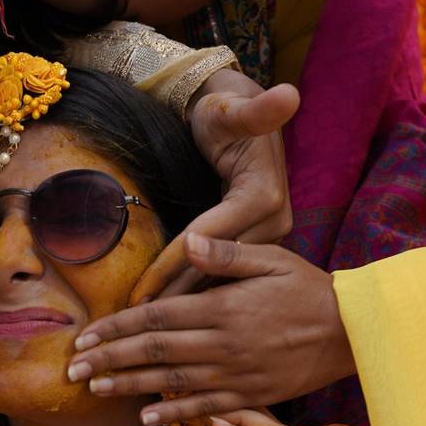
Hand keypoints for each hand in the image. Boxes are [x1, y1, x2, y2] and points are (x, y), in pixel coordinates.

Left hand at [70, 234, 353, 425]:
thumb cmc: (308, 288)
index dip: (116, 327)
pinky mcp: (252, 395)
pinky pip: (205, 407)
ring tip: (95, 390)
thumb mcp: (271, 257)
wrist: (355, 331)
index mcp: (221, 307)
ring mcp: (236, 373)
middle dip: (109, 360)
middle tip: (73, 369)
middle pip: (153, 352)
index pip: (155, 318)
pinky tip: (145, 417)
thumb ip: (225, 253)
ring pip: (172, 382)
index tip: (85, 335)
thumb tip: (188, 239)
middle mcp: (222, 343)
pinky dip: (174, 413)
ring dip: (129, 386)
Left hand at [129, 73, 299, 303]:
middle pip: (215, 265)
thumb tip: (287, 94)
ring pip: (223, 276)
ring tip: (152, 331)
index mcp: (264, 195)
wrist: (243, 115)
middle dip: (176, 294)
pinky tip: (178, 317)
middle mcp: (272, 221)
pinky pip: (229, 276)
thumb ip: (256, 111)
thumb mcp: (235, 111)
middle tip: (139, 324)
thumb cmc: (226, 112)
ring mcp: (269, 236)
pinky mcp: (263, 246)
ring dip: (187, 301)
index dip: (172, 264)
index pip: (208, 238)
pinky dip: (201, 293)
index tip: (140, 292)